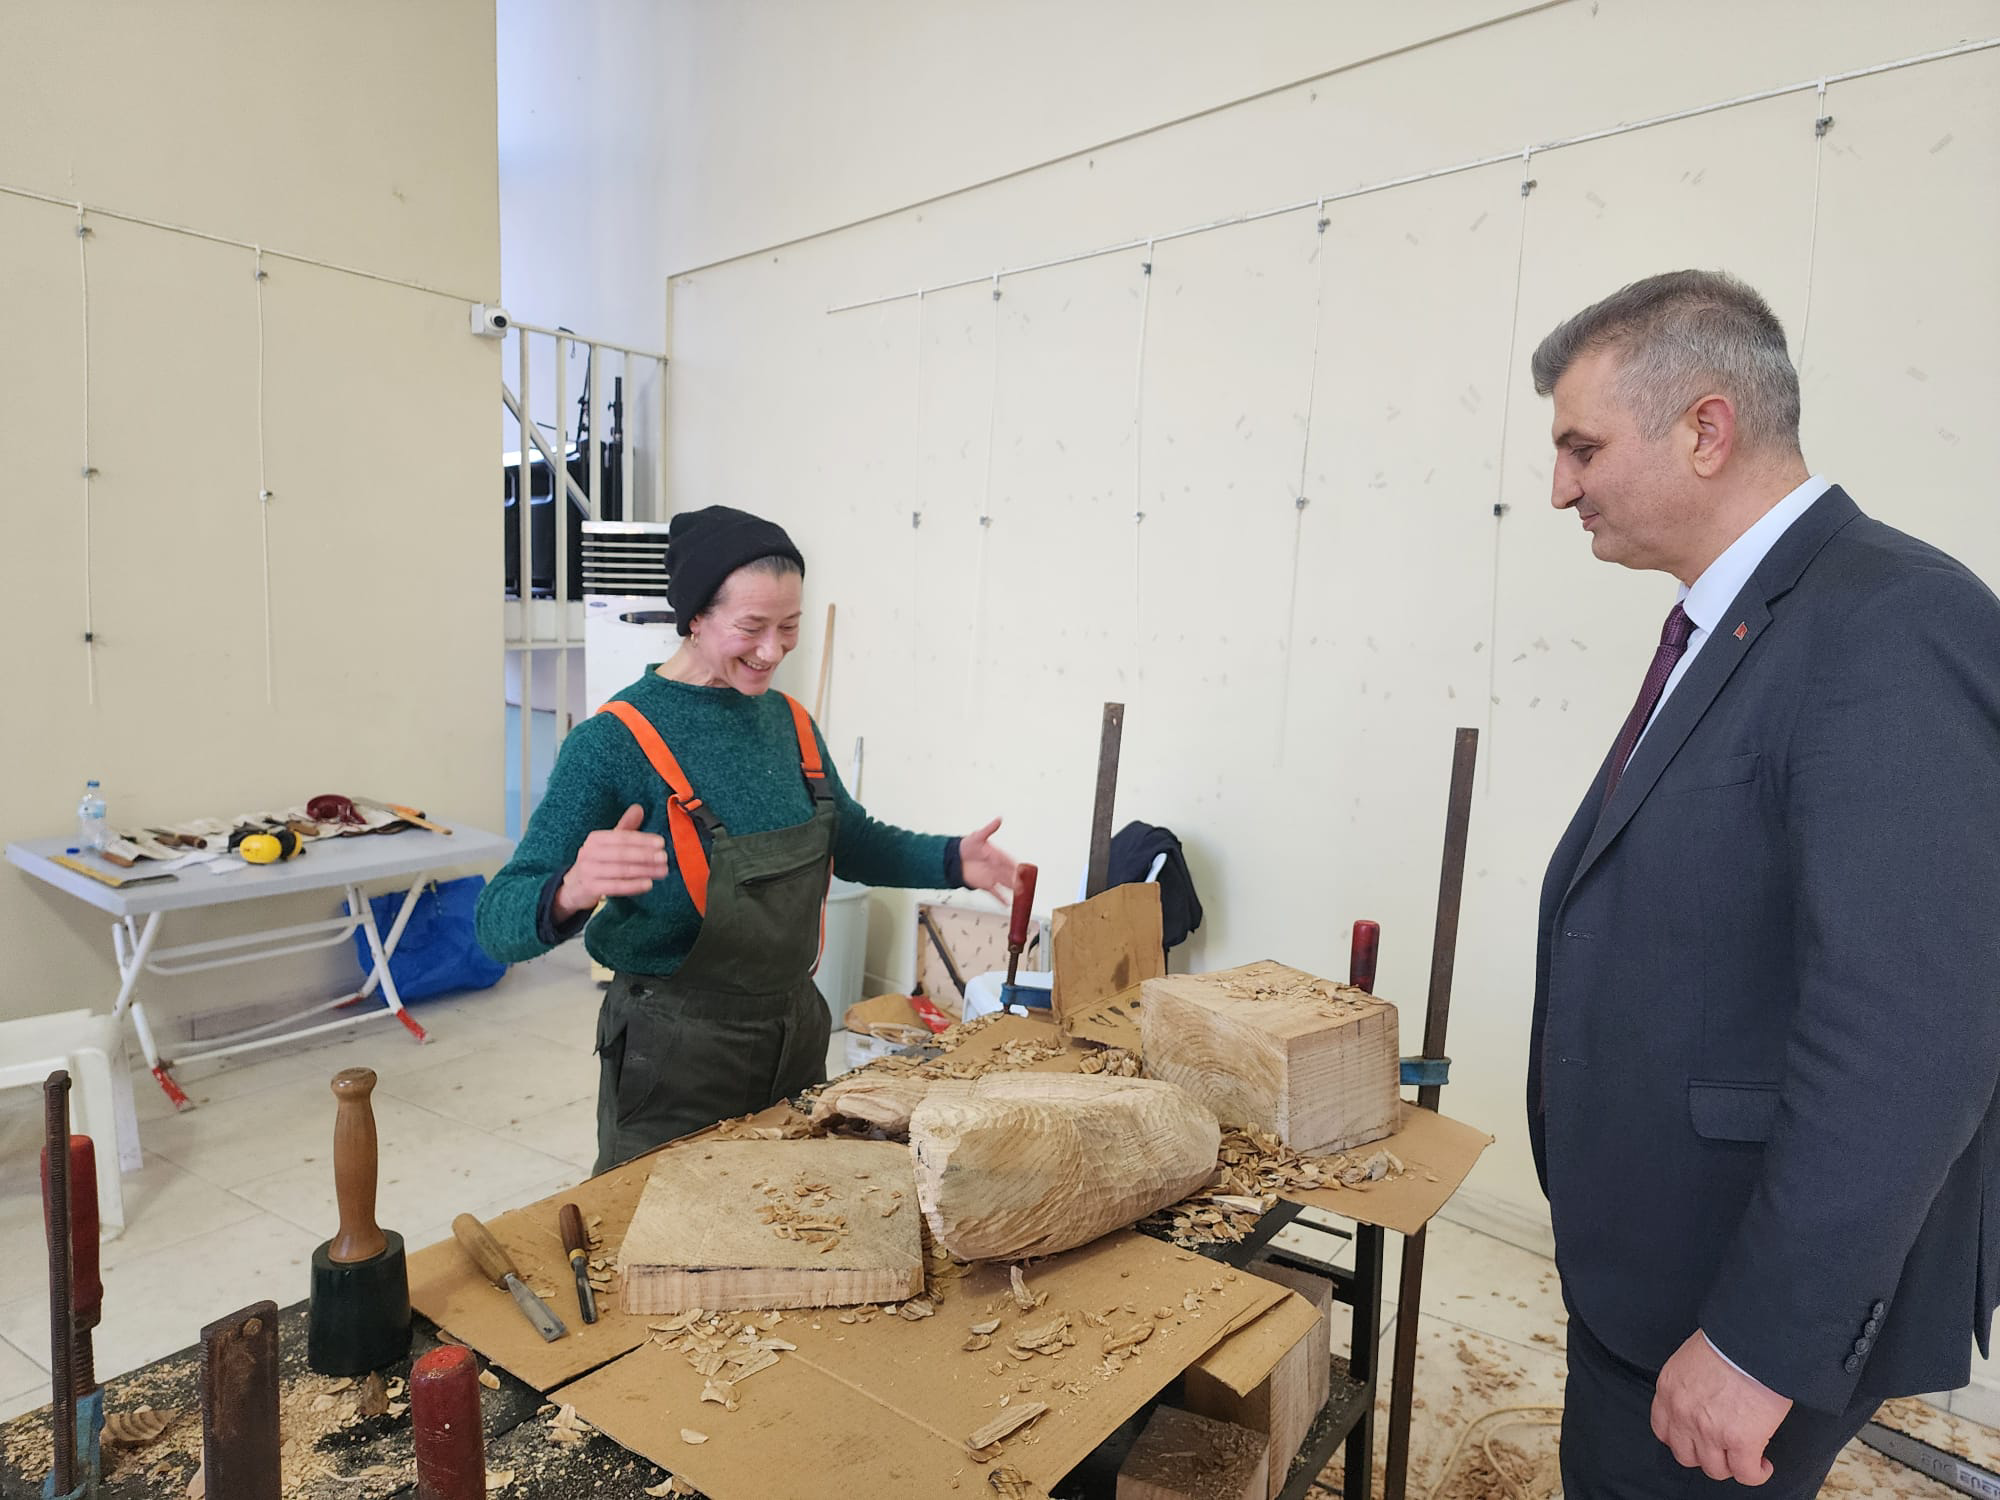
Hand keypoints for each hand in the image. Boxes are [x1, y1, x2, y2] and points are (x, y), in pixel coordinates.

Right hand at [554, 805, 668, 920]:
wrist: (575, 886)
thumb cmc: (598, 860)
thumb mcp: (608, 843)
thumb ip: (625, 827)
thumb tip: (639, 808)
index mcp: (596, 839)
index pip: (621, 837)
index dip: (642, 839)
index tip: (661, 842)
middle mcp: (589, 853)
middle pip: (621, 853)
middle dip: (645, 855)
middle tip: (665, 857)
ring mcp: (588, 871)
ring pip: (621, 870)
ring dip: (644, 871)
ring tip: (663, 871)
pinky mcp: (590, 888)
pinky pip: (615, 887)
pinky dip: (633, 886)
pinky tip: (649, 884)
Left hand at [958, 817, 1017, 902]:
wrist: (954, 859)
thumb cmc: (967, 846)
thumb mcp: (978, 836)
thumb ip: (989, 829)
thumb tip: (999, 819)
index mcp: (997, 855)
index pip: (1009, 861)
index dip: (1017, 865)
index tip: (1024, 869)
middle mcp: (997, 867)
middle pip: (1010, 874)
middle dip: (1018, 879)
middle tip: (1025, 884)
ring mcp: (992, 876)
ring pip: (1006, 884)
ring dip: (1013, 889)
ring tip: (1021, 893)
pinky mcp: (985, 884)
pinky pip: (995, 892)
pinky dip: (1001, 898)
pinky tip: (1007, 903)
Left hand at [1651, 1330, 1791, 1483]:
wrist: (1753, 1341)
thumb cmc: (1729, 1342)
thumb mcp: (1691, 1359)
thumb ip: (1689, 1383)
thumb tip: (1703, 1398)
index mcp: (1669, 1389)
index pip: (1662, 1429)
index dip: (1681, 1439)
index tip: (1695, 1439)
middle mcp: (1682, 1414)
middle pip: (1685, 1455)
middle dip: (1704, 1455)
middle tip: (1722, 1449)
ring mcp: (1709, 1431)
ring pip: (1715, 1469)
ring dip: (1730, 1466)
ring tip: (1745, 1457)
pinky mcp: (1741, 1442)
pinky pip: (1746, 1474)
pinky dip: (1755, 1473)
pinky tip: (1762, 1464)